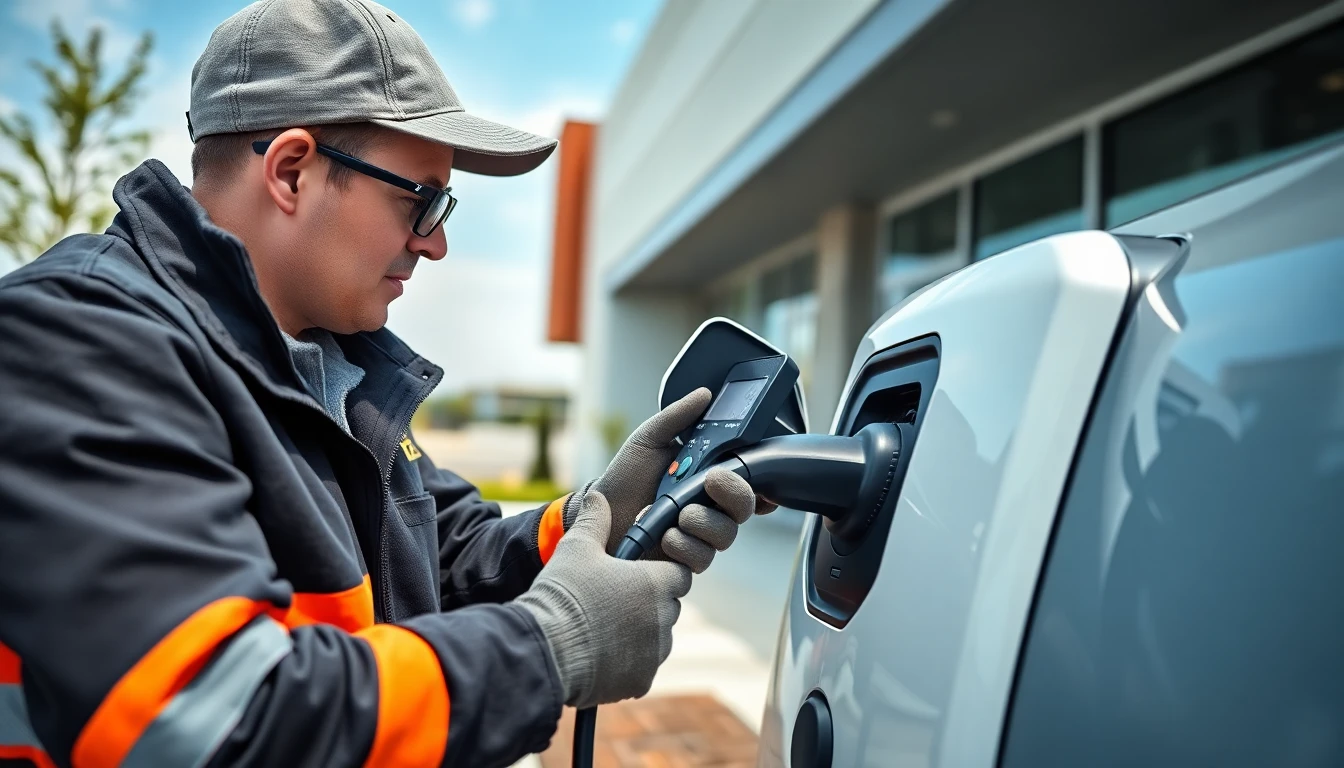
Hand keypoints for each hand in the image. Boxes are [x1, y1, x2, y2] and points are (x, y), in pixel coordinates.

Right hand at [517, 491, 691, 708]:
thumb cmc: (562, 593)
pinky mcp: (641, 682)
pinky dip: (627, 662)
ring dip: (639, 633)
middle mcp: (663, 619)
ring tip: (602, 629)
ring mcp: (654, 654)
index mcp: (655, 584)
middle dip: (647, 603)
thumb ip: (594, 520)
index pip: (678, 574)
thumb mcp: (576, 547)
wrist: (544, 649)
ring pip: (657, 639)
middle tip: (612, 601)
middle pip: (667, 607)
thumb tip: (598, 496)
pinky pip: (642, 667)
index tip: (636, 575)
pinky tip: (599, 653)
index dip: (659, 572)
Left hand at [585, 389, 776, 571]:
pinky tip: (664, 535)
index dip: (762, 481)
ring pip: (726, 534)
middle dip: (734, 493)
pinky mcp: (684, 560)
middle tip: (710, 481)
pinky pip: (702, 558)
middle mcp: (709, 508)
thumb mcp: (648, 439)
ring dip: (702, 521)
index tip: (761, 475)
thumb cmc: (625, 477)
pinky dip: (683, 545)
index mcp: (707, 478)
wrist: (598, 514)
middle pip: (744, 507)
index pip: (746, 481)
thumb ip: (677, 417)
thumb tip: (704, 394)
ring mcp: (698, 535)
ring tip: (675, 514)